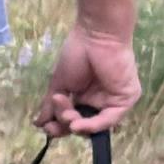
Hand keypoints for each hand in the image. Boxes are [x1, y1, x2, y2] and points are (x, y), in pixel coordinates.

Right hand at [38, 17, 139, 134]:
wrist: (95, 35)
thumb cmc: (78, 53)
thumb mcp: (59, 84)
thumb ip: (51, 105)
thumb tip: (38, 123)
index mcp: (85, 96)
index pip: (73, 119)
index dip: (60, 126)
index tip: (46, 127)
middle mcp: (100, 101)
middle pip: (83, 125)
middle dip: (66, 126)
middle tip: (53, 124)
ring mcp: (114, 101)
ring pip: (94, 124)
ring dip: (76, 124)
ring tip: (66, 115)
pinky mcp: (125, 99)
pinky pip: (109, 119)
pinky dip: (92, 126)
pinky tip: (77, 124)